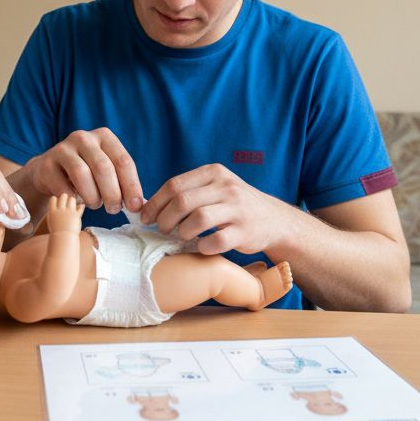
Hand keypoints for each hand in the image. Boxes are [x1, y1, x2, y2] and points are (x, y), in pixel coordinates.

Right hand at [21, 128, 143, 213]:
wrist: (50, 171)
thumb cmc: (86, 173)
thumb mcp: (105, 170)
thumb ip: (121, 182)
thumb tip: (137, 205)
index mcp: (104, 136)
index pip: (123, 160)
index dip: (131, 186)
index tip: (135, 206)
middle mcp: (83, 138)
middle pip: (103, 167)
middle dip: (112, 193)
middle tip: (114, 209)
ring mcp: (63, 149)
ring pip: (82, 175)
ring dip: (93, 197)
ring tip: (95, 204)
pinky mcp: (47, 164)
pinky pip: (63, 187)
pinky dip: (74, 200)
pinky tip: (77, 201)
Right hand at [44, 192, 83, 234]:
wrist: (63, 239)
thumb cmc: (57, 231)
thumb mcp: (52, 220)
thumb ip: (56, 211)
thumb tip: (61, 203)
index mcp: (52, 211)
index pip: (53, 198)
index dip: (56, 200)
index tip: (58, 205)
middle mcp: (60, 210)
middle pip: (63, 196)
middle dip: (65, 198)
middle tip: (66, 204)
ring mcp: (69, 212)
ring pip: (72, 199)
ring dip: (72, 201)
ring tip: (73, 206)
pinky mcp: (76, 215)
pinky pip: (80, 207)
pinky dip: (81, 207)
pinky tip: (80, 208)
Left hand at [144, 164, 288, 255]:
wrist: (274, 220)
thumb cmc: (234, 205)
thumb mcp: (215, 187)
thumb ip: (188, 191)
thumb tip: (146, 204)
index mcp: (214, 173)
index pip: (174, 185)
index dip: (155, 203)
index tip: (145, 217)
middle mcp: (226, 187)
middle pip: (182, 202)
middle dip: (165, 219)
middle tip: (162, 229)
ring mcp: (237, 209)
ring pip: (198, 219)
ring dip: (183, 232)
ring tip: (182, 237)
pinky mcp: (245, 232)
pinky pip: (216, 241)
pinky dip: (203, 247)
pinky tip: (201, 247)